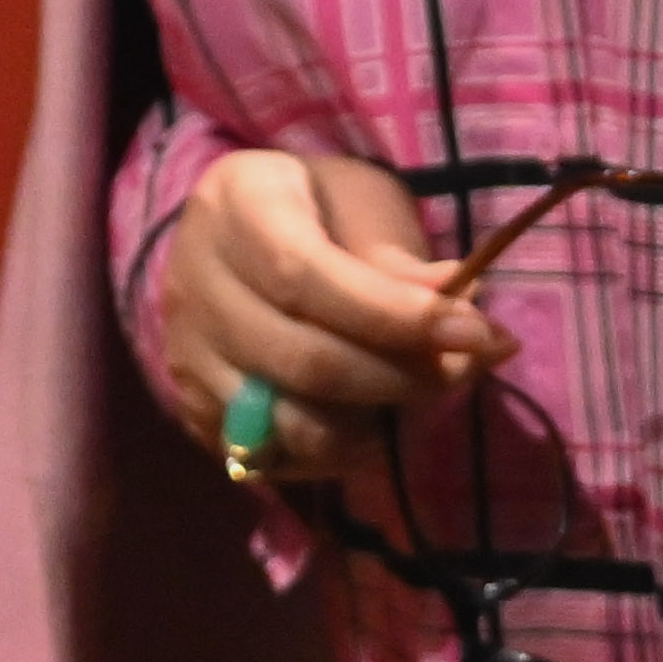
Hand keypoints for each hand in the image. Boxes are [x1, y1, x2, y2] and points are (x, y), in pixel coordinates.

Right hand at [153, 147, 507, 507]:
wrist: (237, 237)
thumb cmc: (314, 209)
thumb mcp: (360, 202)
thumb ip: (400, 258)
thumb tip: (462, 304)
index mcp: (234, 206)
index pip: (306, 277)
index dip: (394, 316)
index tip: (476, 333)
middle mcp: (193, 282)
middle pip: (304, 361)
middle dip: (402, 377)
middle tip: (464, 370)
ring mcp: (186, 353)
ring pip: (291, 424)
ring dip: (374, 424)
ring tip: (411, 394)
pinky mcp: (194, 410)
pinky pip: (276, 460)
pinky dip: (336, 454)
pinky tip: (366, 416)